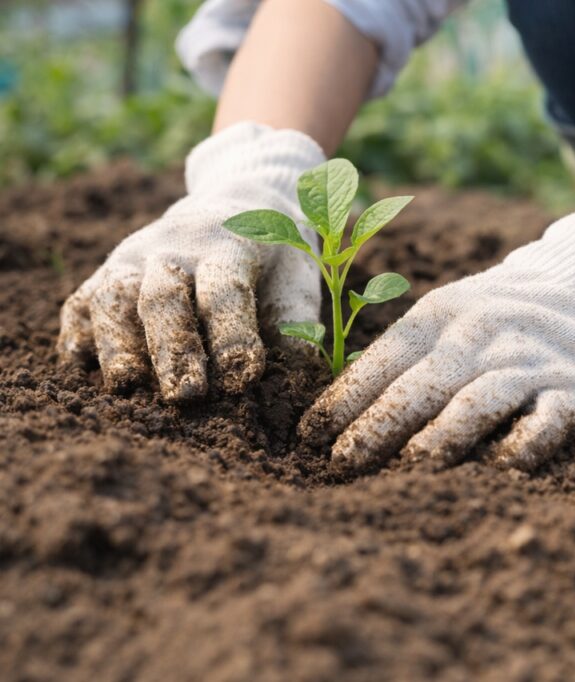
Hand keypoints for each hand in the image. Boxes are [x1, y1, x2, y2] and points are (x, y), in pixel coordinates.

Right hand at [57, 123, 325, 400]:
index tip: (243, 378)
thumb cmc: (274, 258)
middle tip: (185, 396)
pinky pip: (80, 301)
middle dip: (173, 349)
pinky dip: (77, 334)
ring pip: (112, 297)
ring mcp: (131, 257)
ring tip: (127, 387)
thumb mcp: (297, 281)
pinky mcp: (104, 272)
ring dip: (117, 344)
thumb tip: (293, 386)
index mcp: (229, 247)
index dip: (233, 335)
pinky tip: (82, 368)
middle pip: (163, 299)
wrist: (237, 203)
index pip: (225, 292)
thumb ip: (296, 329)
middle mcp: (172, 249)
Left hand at [299, 212, 574, 471]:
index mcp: (441, 315)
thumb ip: (404, 358)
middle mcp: (482, 334)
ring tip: (408, 471)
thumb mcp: (447, 314)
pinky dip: (521, 446)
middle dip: (378, 426)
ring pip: (477, 402)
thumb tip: (334, 416)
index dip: (345, 399)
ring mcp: (530, 361)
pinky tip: (497, 471)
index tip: (310, 437)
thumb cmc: (496, 316)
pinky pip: (546, 422)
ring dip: (441, 439)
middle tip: (343, 464)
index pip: (384, 360)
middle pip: (424, 384)